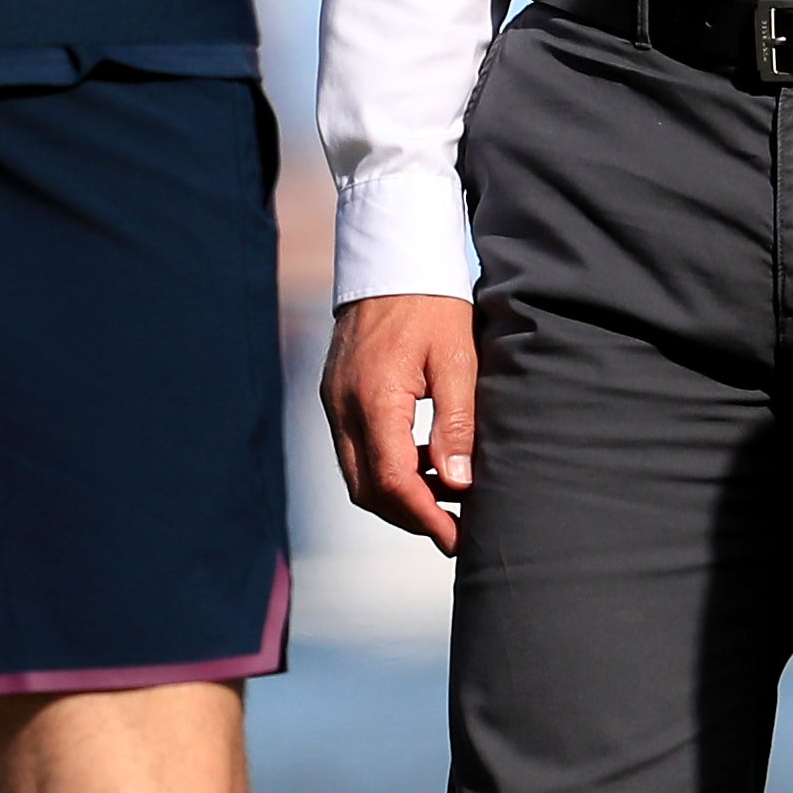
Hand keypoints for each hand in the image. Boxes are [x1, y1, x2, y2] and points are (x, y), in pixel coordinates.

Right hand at [321, 293, 475, 554]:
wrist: (393, 253)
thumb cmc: (433, 300)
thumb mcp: (458, 357)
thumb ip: (457, 422)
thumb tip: (459, 483)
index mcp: (374, 398)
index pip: (392, 482)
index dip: (425, 518)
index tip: (457, 538)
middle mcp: (343, 405)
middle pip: (368, 490)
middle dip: (410, 515)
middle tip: (454, 527)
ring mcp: (333, 399)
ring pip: (358, 473)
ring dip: (398, 493)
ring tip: (448, 493)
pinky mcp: (335, 392)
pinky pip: (354, 447)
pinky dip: (385, 465)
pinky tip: (423, 459)